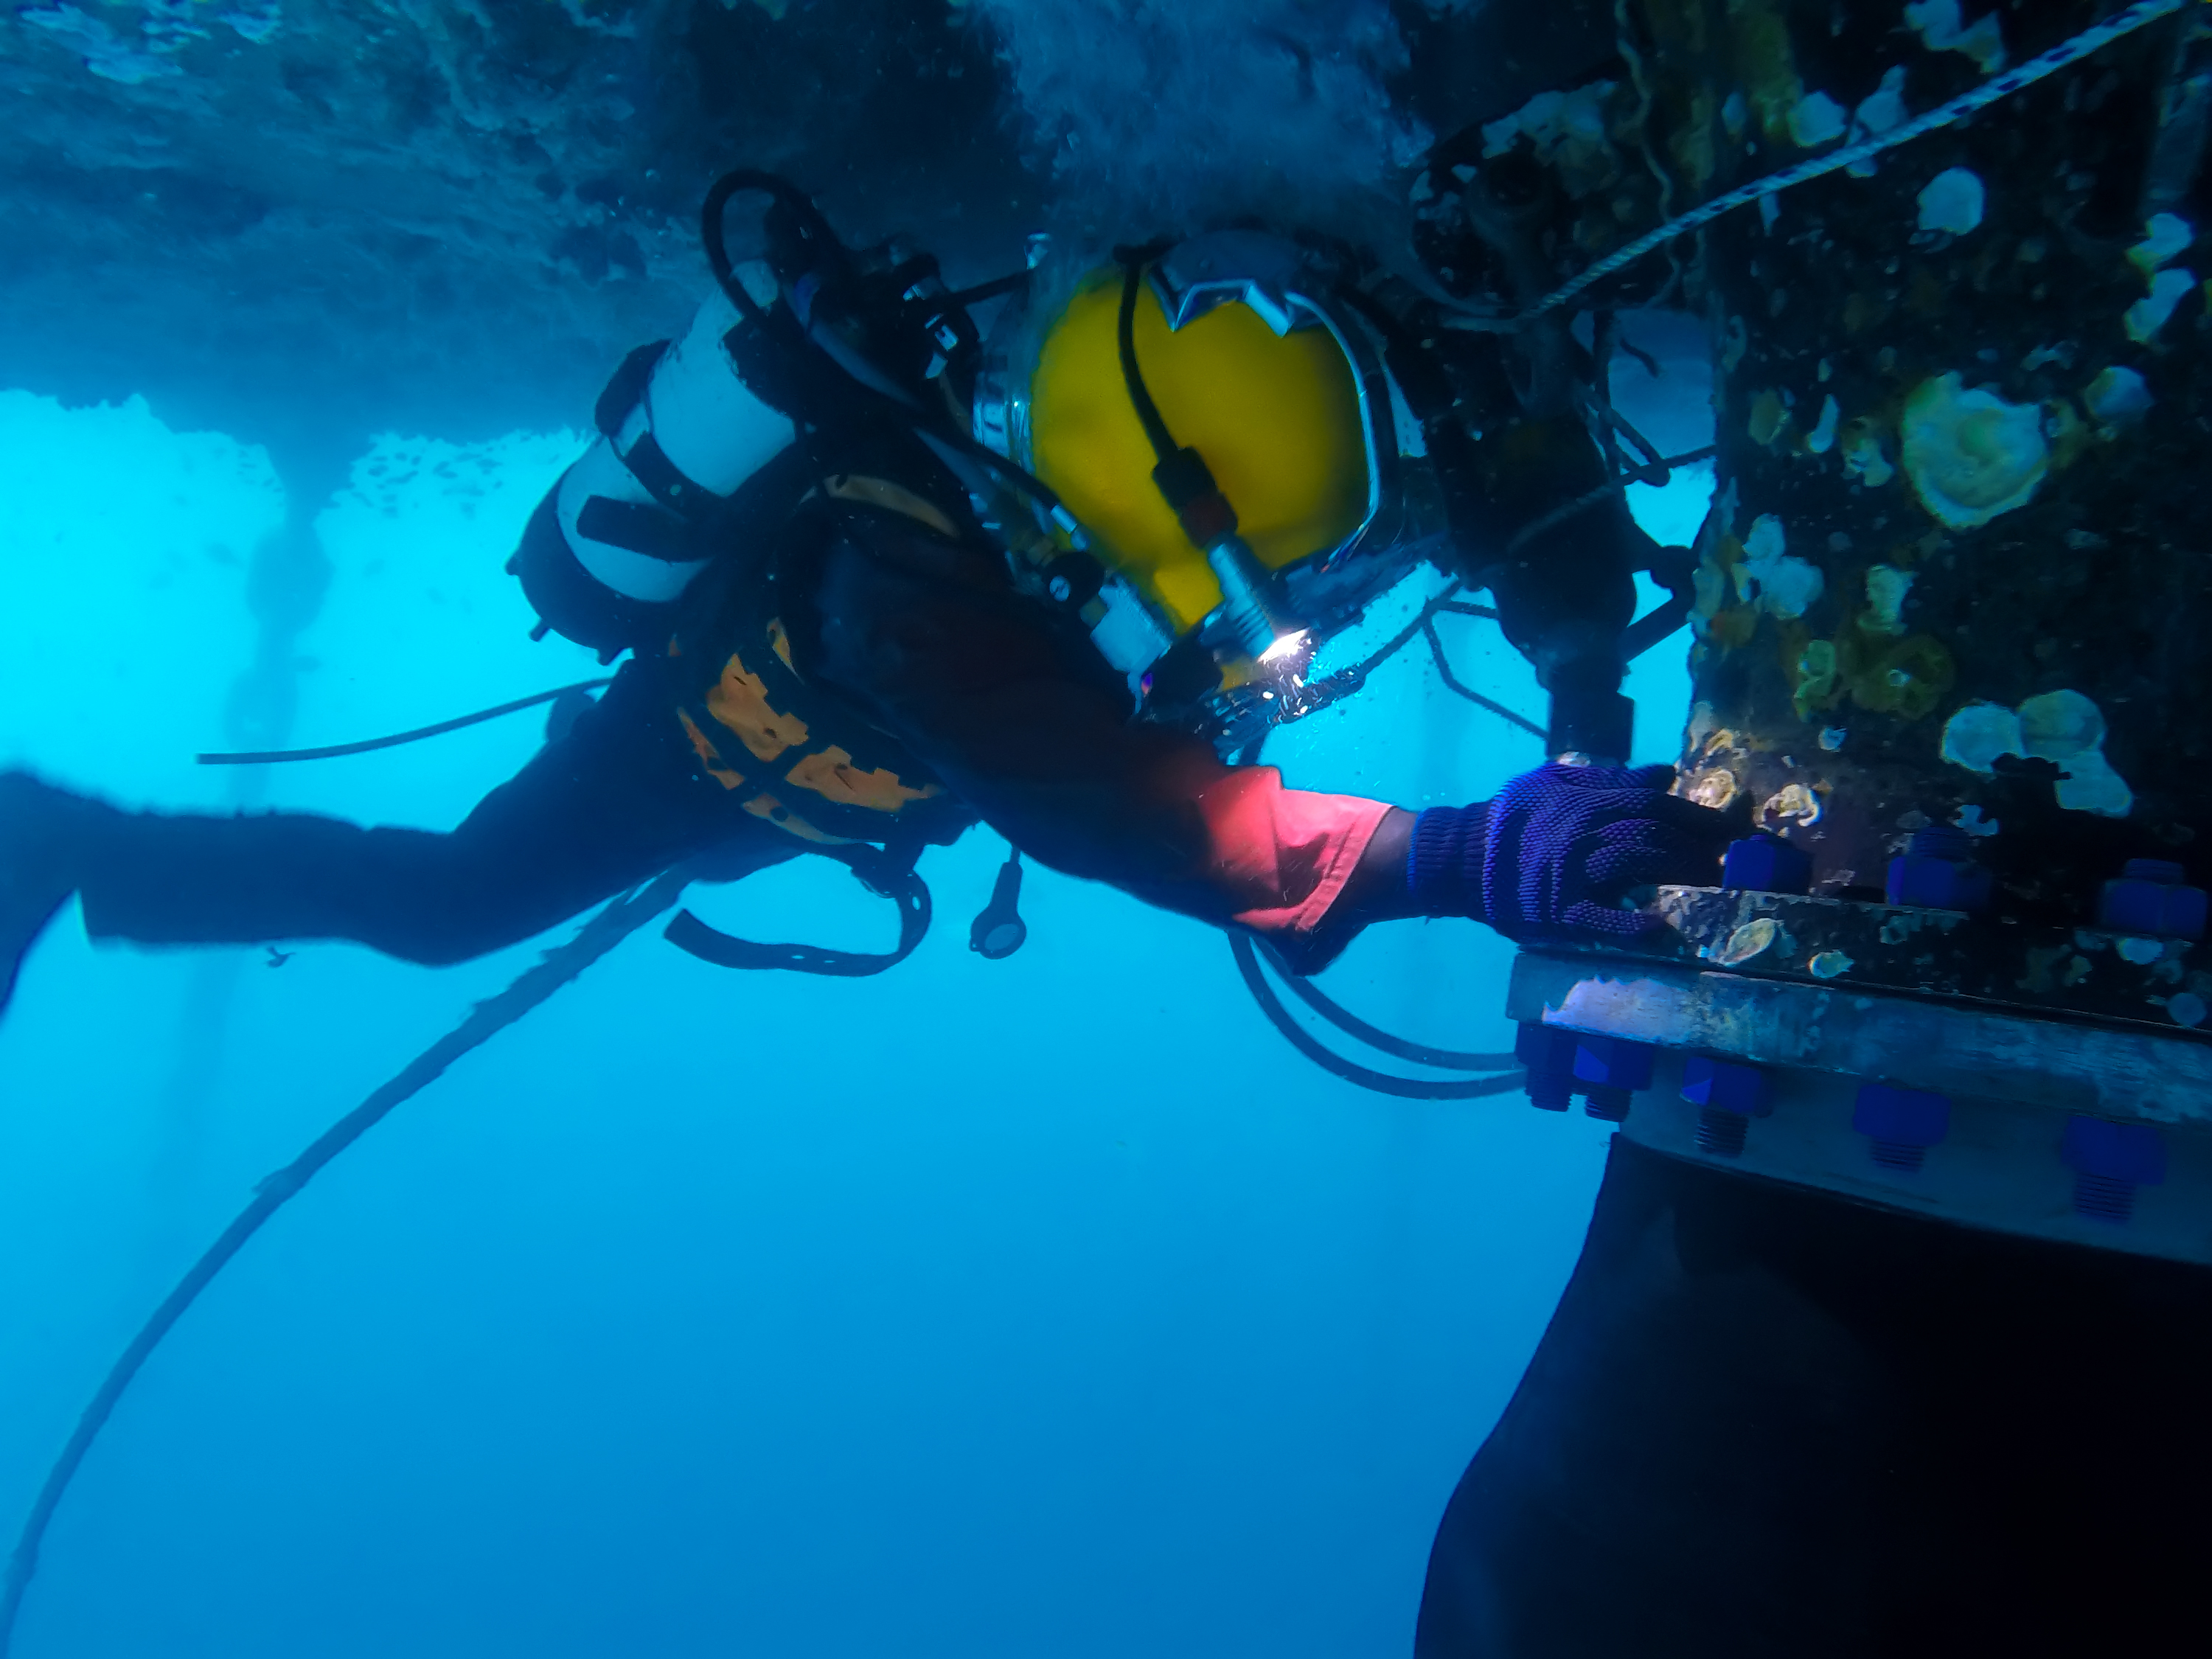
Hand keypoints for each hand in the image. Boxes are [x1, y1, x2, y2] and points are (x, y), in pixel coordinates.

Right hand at [1414, 762, 1735, 941]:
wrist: (1462, 857)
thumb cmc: (1513, 819)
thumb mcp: (1555, 783)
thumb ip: (1610, 778)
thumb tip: (1664, 773)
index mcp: (1586, 800)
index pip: (1654, 803)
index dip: (1698, 816)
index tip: (1734, 828)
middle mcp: (1583, 830)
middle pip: (1654, 832)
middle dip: (1699, 846)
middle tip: (1733, 862)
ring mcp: (1572, 871)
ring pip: (1637, 862)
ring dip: (1680, 872)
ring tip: (1712, 885)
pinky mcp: (1559, 909)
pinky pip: (1602, 917)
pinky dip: (1632, 922)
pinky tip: (1662, 926)